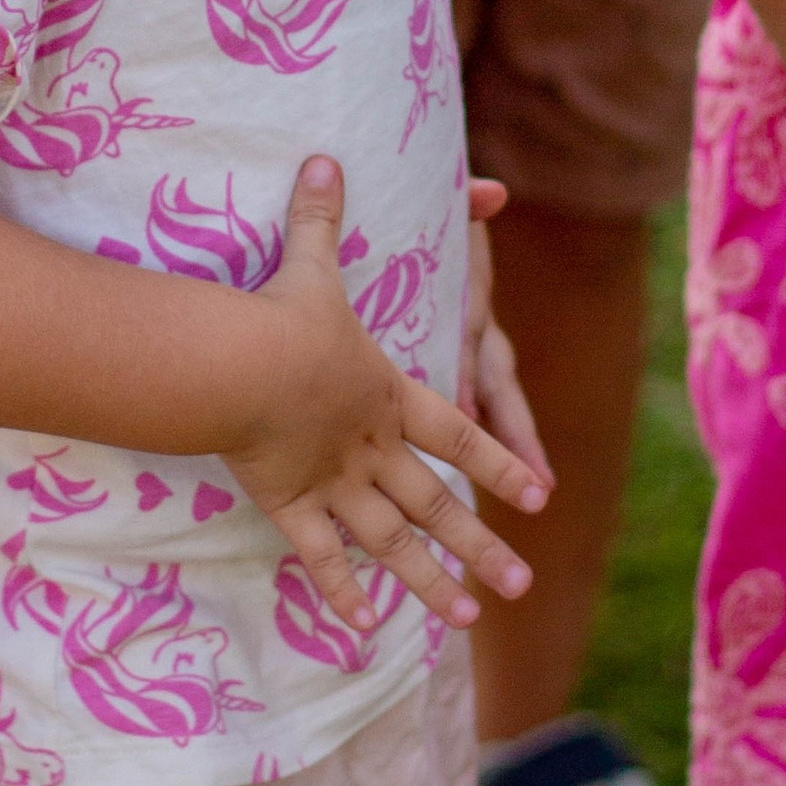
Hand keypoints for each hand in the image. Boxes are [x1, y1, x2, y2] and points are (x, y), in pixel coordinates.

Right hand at [221, 159, 548, 635]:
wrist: (246, 366)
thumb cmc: (286, 315)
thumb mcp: (312, 263)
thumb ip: (321, 215)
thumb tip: (324, 156)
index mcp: (392, 396)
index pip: (460, 431)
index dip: (499, 460)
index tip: (538, 492)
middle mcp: (375, 449)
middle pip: (437, 504)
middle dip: (480, 544)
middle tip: (518, 584)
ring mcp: (336, 483)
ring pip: (393, 542)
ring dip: (429, 582)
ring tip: (464, 619)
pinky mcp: (291, 506)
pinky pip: (321, 557)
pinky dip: (342, 592)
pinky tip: (364, 629)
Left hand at [459, 175, 548, 487]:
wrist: (419, 229)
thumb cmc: (429, 226)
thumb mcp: (448, 216)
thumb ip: (466, 200)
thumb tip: (494, 191)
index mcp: (472, 310)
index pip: (476, 349)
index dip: (472, 378)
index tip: (471, 413)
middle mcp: (476, 343)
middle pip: (498, 397)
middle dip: (517, 441)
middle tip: (540, 488)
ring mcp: (465, 361)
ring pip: (486, 419)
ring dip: (499, 460)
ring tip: (516, 508)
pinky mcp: (445, 375)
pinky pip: (454, 422)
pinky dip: (459, 456)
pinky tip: (450, 493)